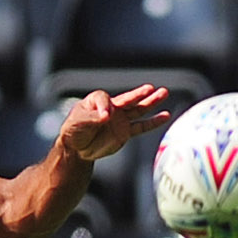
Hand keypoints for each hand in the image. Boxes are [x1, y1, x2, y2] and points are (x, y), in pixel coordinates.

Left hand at [56, 85, 176, 160]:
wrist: (76, 148)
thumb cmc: (73, 131)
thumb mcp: (77, 122)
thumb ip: (92, 118)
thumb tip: (107, 116)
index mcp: (97, 100)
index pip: (105, 99)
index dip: (105, 107)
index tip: (103, 118)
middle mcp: (112, 107)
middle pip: (129, 99)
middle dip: (140, 94)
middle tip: (152, 88)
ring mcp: (120, 119)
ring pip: (138, 109)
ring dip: (151, 102)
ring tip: (163, 93)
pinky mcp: (125, 132)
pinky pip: (141, 126)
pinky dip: (153, 122)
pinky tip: (164, 116)